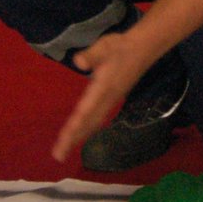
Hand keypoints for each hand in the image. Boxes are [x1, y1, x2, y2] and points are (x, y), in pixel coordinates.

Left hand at [51, 32, 155, 162]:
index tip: (64, 140)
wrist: (144, 48)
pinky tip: (81, 134)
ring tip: (65, 150)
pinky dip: (87, 129)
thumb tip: (79, 62)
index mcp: (103, 88)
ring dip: (79, 137)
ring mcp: (110, 100)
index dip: (75, 125)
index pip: (86, 110)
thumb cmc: (122, 46)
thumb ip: (92, 55)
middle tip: (58, 155)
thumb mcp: (105, 46)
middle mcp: (107, 98)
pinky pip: (97, 119)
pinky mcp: (112, 99)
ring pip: (93, 123)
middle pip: (88, 123)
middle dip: (73, 139)